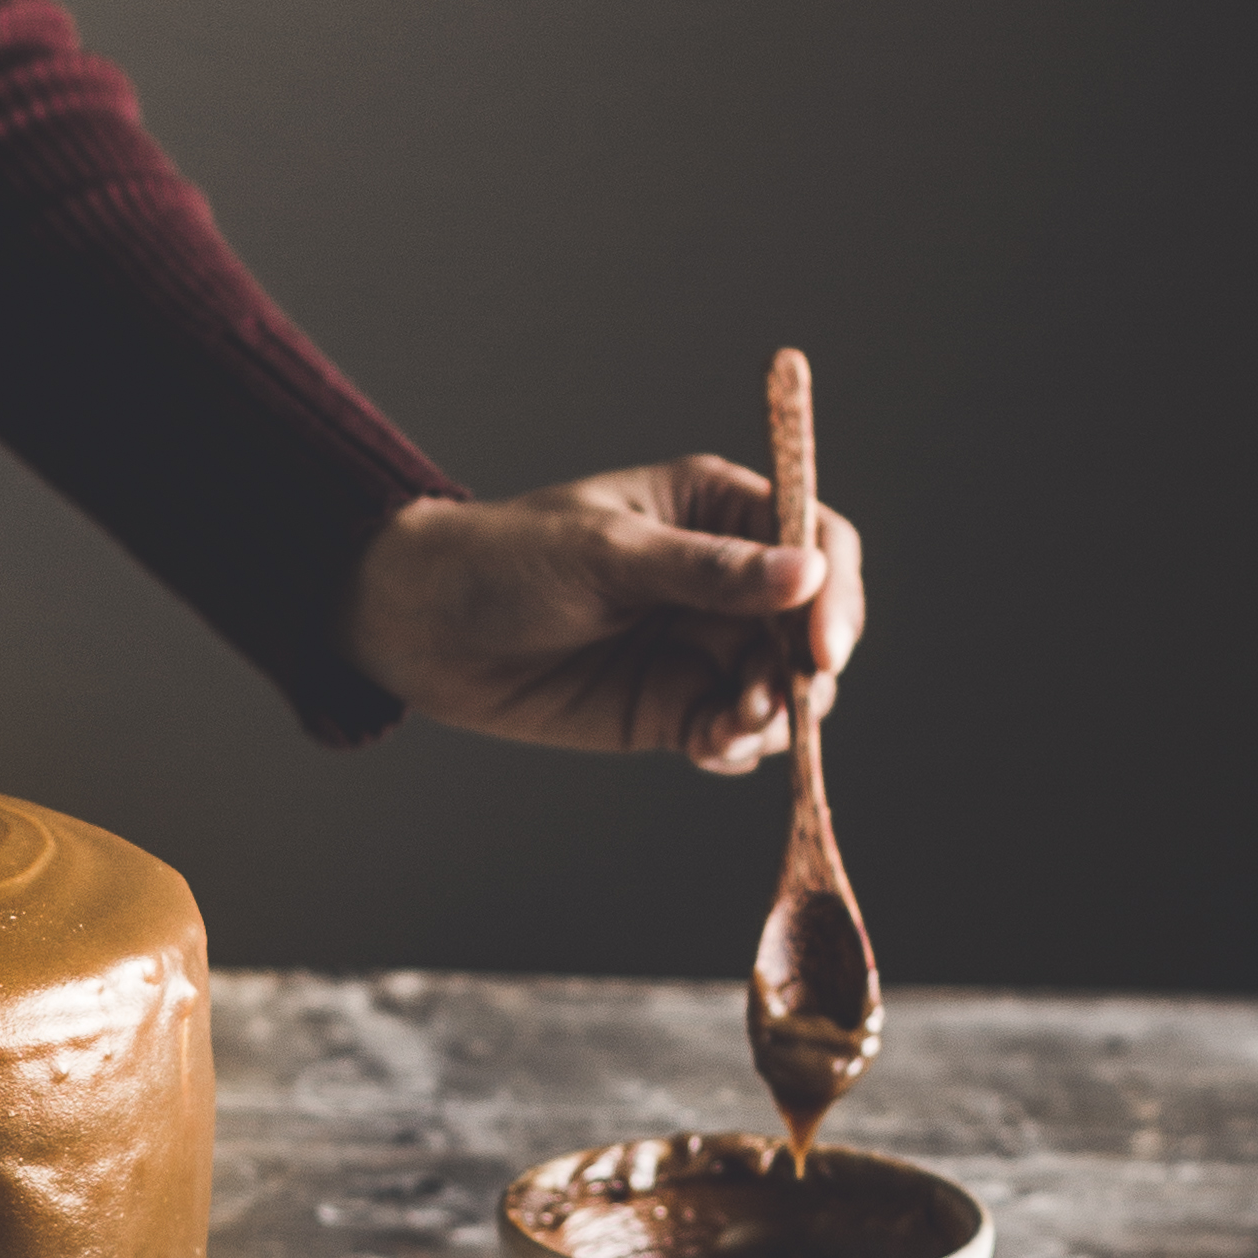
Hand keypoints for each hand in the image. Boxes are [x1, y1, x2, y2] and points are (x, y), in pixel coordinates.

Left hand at [342, 460, 866, 773]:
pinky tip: (706, 746)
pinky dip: (737, 746)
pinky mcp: (674, 706)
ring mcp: (702, 645)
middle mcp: (724, 578)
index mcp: (716, 510)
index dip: (834, 590)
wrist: (423, 629)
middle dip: (804, 668)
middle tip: (768, 700)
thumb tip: (807, 573)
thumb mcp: (606, 554)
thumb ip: (706, 572)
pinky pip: (737, 733)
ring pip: (785, 688)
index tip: (825, 644)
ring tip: (725, 725)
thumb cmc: (507, 559)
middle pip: (811, 624)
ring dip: (775, 714)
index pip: (815, 538)